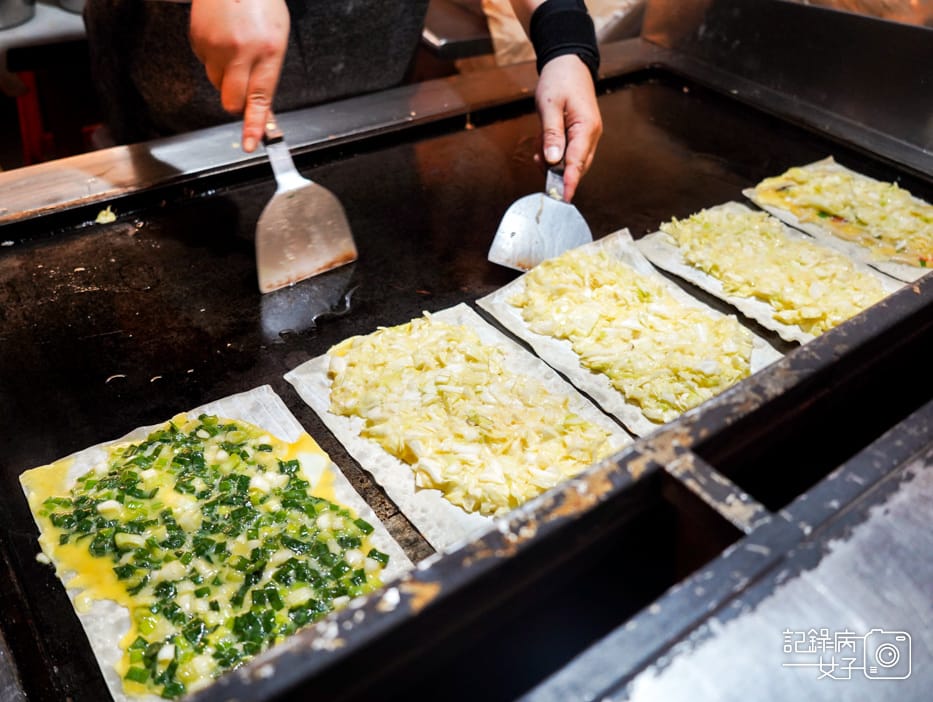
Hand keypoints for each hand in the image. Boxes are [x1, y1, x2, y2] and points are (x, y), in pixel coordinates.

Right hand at [189, 0, 289, 152]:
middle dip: (236, 102)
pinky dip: (213, 57)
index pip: (260, 97)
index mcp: (268, 50)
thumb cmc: (260, 2)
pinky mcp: (198, 40)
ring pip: (217, 82)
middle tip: (242, 87)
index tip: (250, 142)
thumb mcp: (277, 37)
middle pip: (232, 99)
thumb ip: (268, 71)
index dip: (254, 124)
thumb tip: (260, 103)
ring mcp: (217, 46)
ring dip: (225, 75)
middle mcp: (242, 51)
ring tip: (234, 48)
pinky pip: (205, 63)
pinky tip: (222, 37)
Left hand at [535, 54, 601, 201]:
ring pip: (571, 162)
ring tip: (539, 145)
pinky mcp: (580, 136)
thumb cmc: (559, 80)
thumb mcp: (549, 106)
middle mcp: (591, 135)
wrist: (567, 64)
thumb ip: (551, 134)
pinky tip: (542, 144)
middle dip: (557, 173)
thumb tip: (552, 160)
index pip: (577, 162)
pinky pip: (567, 153)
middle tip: (539, 167)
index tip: (563, 197)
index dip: (569, 181)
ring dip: (552, 162)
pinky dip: (553, 154)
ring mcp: (587, 136)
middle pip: (577, 167)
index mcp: (587, 127)